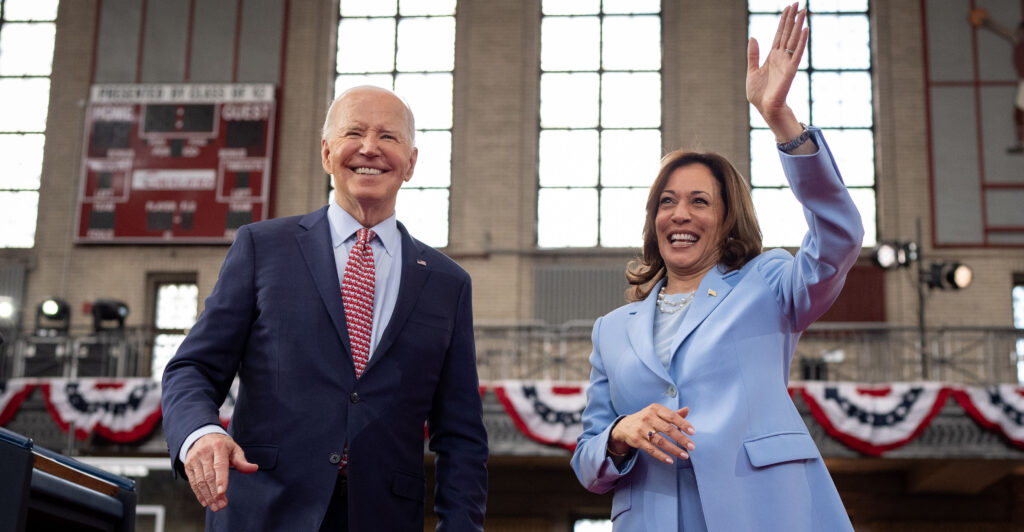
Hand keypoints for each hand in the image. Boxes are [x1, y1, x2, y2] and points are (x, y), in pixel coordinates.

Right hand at [184, 433, 257, 511]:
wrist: (202, 436)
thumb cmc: (222, 445)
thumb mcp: (234, 449)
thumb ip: (242, 461)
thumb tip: (253, 468)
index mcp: (218, 446)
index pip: (219, 465)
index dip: (221, 479)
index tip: (222, 492)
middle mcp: (204, 452)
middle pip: (209, 476)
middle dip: (215, 493)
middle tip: (221, 505)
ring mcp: (194, 459)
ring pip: (200, 481)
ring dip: (208, 496)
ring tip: (215, 506)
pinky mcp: (188, 466)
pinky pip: (193, 482)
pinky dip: (199, 494)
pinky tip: (206, 502)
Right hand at [609, 404, 694, 463]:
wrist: (624, 426)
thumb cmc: (646, 419)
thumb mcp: (657, 413)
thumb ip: (672, 413)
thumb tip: (687, 410)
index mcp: (655, 409)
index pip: (672, 416)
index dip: (683, 424)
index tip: (693, 432)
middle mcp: (648, 417)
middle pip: (668, 429)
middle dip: (681, 439)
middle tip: (692, 447)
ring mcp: (641, 429)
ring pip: (660, 441)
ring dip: (674, 449)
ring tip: (685, 455)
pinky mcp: (637, 440)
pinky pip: (651, 449)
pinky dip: (661, 456)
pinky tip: (670, 460)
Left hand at [746, 3, 807, 140]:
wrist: (764, 108)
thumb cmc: (758, 93)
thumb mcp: (752, 71)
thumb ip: (753, 54)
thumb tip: (753, 37)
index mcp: (772, 56)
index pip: (779, 34)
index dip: (783, 21)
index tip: (788, 8)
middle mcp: (781, 57)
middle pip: (788, 33)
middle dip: (792, 18)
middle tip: (798, 3)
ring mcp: (787, 62)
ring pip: (794, 40)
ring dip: (799, 25)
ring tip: (804, 11)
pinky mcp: (791, 69)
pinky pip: (798, 53)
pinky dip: (802, 41)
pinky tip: (805, 29)